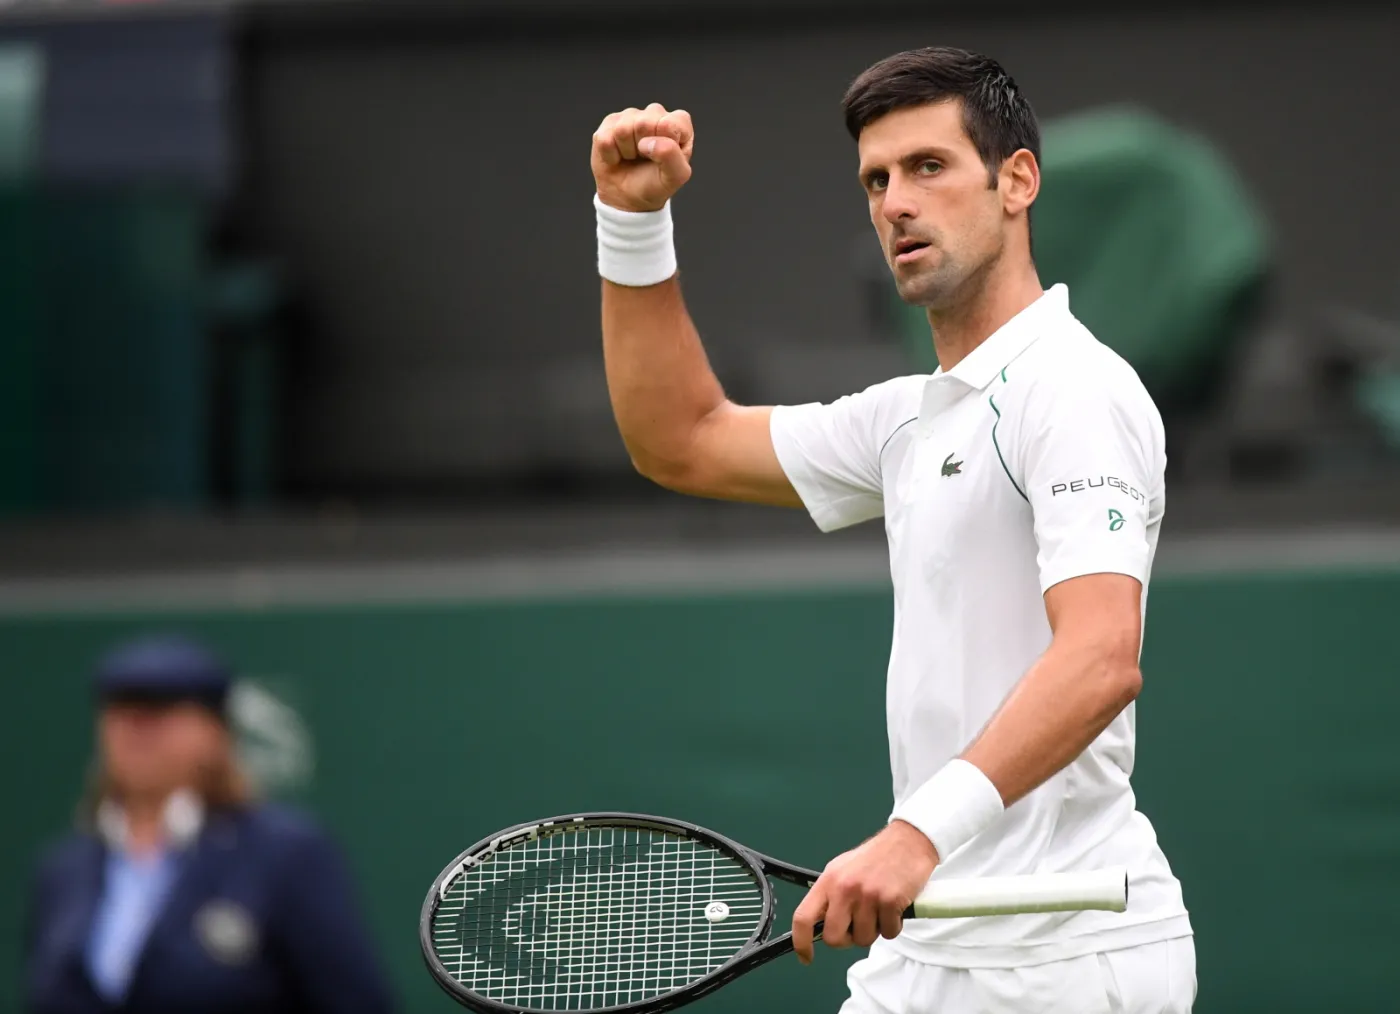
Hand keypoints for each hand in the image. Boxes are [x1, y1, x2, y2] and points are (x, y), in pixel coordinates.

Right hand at [591, 103, 694, 212]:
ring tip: (632, 157)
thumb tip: (648, 141)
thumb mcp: (674, 177)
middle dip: (642, 148)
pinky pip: (604, 138)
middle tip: (645, 158)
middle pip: (643, 123)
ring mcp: (630, 116)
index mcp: (678, 123)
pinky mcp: (610, 123)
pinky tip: (618, 157)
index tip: (662, 158)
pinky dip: (610, 155)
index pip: (670, 123)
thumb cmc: (654, 183)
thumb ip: (672, 156)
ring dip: (626, 151)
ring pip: (622, 130)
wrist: (628, 197)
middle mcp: (655, 114)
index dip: (663, 144)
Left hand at [791, 821, 938, 964]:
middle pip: (834, 937)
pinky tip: (894, 908)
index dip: (801, 942)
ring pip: (863, 939)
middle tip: (858, 926)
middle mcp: (844, 888)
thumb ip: (830, 895)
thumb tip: (819, 923)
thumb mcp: (843, 869)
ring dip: (874, 931)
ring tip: (880, 910)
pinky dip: (893, 926)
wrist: (908, 841)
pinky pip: (889, 933)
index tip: (806, 956)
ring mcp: (868, 895)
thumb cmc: (876, 857)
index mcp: (829, 880)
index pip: (803, 917)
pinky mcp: (890, 901)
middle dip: (847, 939)